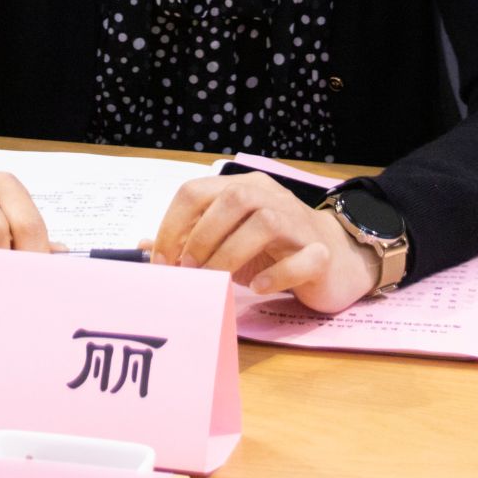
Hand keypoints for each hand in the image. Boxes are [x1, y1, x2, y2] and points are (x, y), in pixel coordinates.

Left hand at [148, 173, 378, 313]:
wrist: (334, 258)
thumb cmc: (273, 249)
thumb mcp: (226, 241)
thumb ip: (188, 241)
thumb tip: (143, 247)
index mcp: (242, 188)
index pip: (196, 191)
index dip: (172, 225)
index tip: (161, 261)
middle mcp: (270, 197)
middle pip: (232, 199)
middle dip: (201, 237)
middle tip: (188, 270)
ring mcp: (298, 223)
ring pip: (264, 223)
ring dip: (231, 254)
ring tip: (217, 280)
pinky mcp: (320, 253)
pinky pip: (300, 259)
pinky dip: (276, 274)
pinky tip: (259, 288)